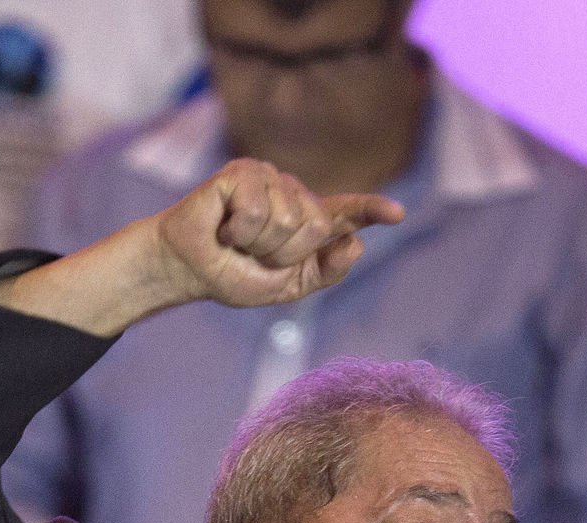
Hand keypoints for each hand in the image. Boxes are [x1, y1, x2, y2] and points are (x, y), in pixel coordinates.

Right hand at [152, 157, 404, 308]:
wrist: (189, 269)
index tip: (397, 214)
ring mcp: (270, 179)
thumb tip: (356, 244)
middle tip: (255, 255)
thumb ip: (325, 272)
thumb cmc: (235, 275)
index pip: (347, 213)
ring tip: (237, 242)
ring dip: (258, 245)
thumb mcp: (288, 286)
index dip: (371, 210)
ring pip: (287, 220)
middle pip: (316, 226)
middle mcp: (293, 195)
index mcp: (308, 222)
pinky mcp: (243, 173)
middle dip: (285, 253)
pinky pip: (256, 212)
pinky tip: (225, 228)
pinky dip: (238, 232)